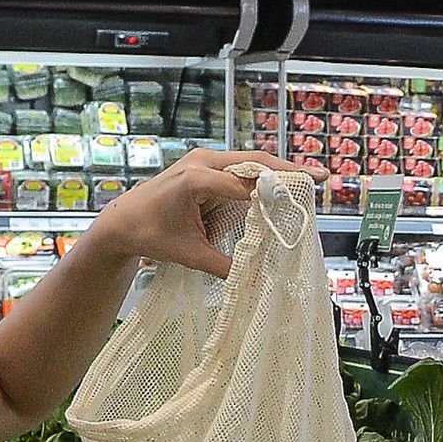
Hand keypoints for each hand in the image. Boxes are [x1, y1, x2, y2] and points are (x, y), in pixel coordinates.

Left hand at [87, 147, 300, 279]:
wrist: (123, 221)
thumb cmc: (149, 234)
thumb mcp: (189, 255)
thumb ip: (223, 266)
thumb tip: (253, 280)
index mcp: (195, 179)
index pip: (243, 186)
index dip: (273, 195)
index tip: (299, 204)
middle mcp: (202, 162)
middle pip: (255, 162)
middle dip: (288, 170)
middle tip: (319, 177)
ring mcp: (204, 160)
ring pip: (251, 162)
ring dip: (279, 171)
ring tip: (311, 178)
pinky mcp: (206, 166)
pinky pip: (241, 168)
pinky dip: (263, 176)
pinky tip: (284, 183)